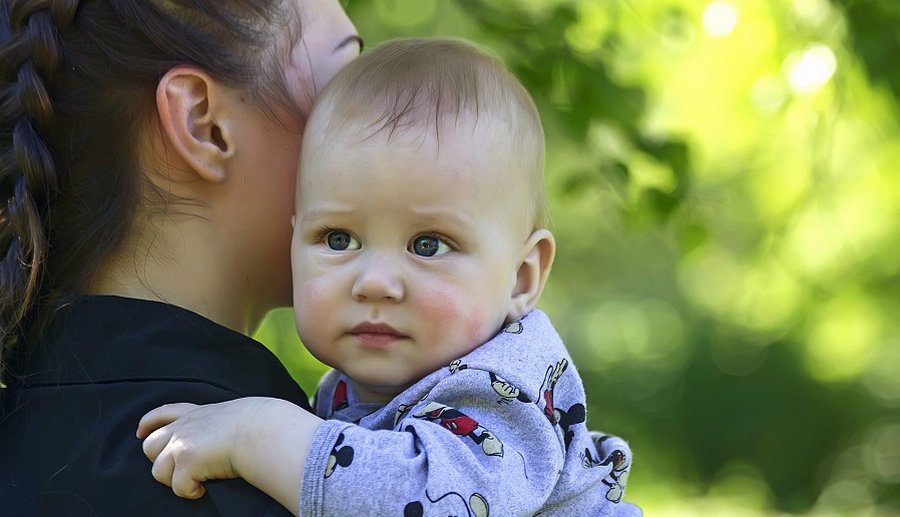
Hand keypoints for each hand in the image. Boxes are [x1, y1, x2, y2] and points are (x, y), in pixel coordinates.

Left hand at [137, 398, 273, 498]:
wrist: (262, 432)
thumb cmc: (258, 426)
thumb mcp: (233, 416)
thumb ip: (218, 424)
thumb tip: (220, 442)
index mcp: (197, 413)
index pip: (165, 413)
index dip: (148, 422)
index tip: (140, 432)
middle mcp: (184, 427)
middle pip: (150, 445)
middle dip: (159, 460)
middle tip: (181, 470)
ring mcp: (182, 443)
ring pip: (158, 471)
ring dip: (175, 480)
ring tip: (197, 481)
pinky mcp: (186, 461)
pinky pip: (178, 487)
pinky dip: (190, 492)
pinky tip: (204, 489)